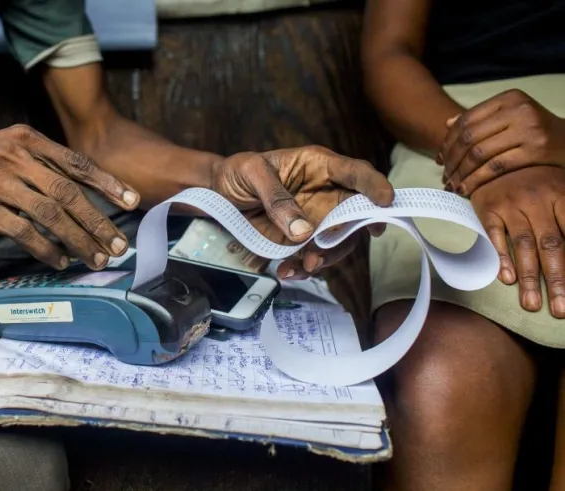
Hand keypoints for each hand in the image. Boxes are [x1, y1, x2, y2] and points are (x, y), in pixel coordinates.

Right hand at [0, 124, 138, 269]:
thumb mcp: (8, 147)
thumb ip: (42, 162)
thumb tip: (82, 190)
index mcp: (28, 139)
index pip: (76, 163)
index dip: (108, 183)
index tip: (132, 202)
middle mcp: (17, 158)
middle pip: (69, 193)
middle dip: (98, 222)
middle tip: (117, 244)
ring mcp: (0, 183)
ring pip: (52, 216)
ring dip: (79, 240)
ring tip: (96, 258)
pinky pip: (25, 233)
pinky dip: (47, 249)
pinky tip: (61, 261)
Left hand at [211, 145, 394, 278]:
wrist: (217, 194)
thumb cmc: (238, 172)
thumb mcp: (251, 172)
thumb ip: (276, 197)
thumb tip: (303, 230)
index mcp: (319, 166)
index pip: (355, 172)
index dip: (374, 185)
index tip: (385, 201)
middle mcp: (326, 193)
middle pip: (355, 214)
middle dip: (348, 236)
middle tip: (323, 251)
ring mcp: (317, 218)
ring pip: (339, 241)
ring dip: (327, 257)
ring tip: (304, 267)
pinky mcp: (302, 240)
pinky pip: (315, 256)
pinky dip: (305, 268)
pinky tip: (288, 272)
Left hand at [439, 89, 564, 194]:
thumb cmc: (537, 132)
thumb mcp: (512, 117)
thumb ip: (482, 119)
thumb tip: (448, 124)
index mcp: (509, 98)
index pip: (466, 120)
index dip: (447, 142)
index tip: (439, 159)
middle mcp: (518, 110)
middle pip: (469, 138)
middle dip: (451, 160)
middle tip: (444, 176)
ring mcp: (528, 129)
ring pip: (479, 154)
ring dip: (460, 173)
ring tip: (452, 185)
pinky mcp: (535, 150)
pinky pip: (495, 167)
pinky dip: (476, 180)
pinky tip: (466, 189)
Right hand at [470, 166, 564, 317]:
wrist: (497, 156)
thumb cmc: (536, 178)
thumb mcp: (561, 190)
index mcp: (562, 195)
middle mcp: (538, 200)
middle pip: (552, 246)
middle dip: (558, 281)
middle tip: (560, 309)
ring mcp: (512, 205)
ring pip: (524, 245)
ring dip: (529, 278)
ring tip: (532, 305)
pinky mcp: (488, 208)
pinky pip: (495, 236)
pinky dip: (501, 257)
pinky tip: (506, 278)